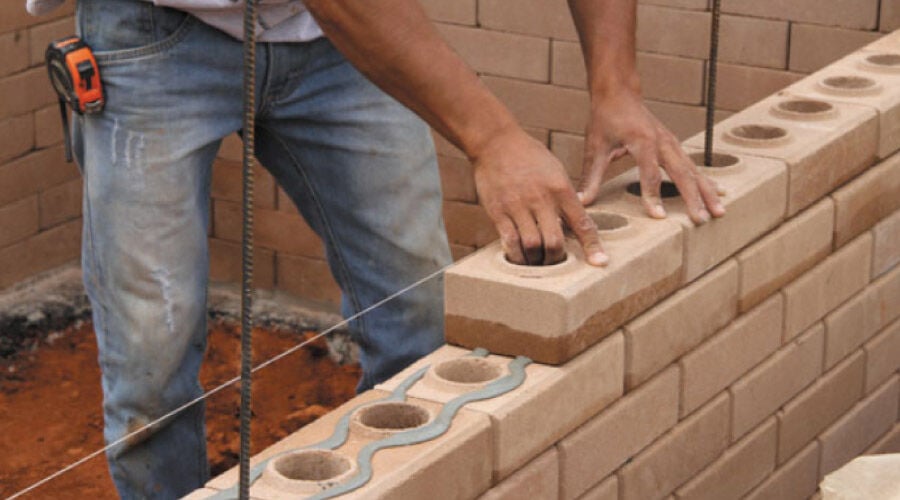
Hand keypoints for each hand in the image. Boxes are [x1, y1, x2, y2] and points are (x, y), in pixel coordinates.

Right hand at [471, 128, 608, 266]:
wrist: (495, 141)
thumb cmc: (528, 156)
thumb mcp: (555, 171)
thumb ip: (565, 197)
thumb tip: (573, 223)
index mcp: (560, 189)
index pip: (582, 223)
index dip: (592, 246)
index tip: (600, 262)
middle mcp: (541, 200)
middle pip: (554, 242)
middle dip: (557, 258)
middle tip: (555, 261)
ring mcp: (518, 206)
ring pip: (532, 246)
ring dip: (536, 260)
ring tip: (537, 261)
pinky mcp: (498, 211)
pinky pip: (509, 241)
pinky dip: (516, 255)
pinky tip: (519, 256)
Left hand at [577, 89, 724, 223]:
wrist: (620, 94)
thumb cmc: (606, 119)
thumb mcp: (595, 146)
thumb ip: (591, 176)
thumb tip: (582, 201)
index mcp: (642, 141)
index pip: (650, 173)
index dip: (653, 195)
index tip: (658, 216)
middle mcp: (663, 142)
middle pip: (682, 173)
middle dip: (693, 197)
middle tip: (700, 220)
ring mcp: (673, 143)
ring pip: (694, 170)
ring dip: (706, 192)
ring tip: (718, 212)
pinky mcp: (676, 146)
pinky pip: (694, 167)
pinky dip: (706, 181)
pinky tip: (718, 195)